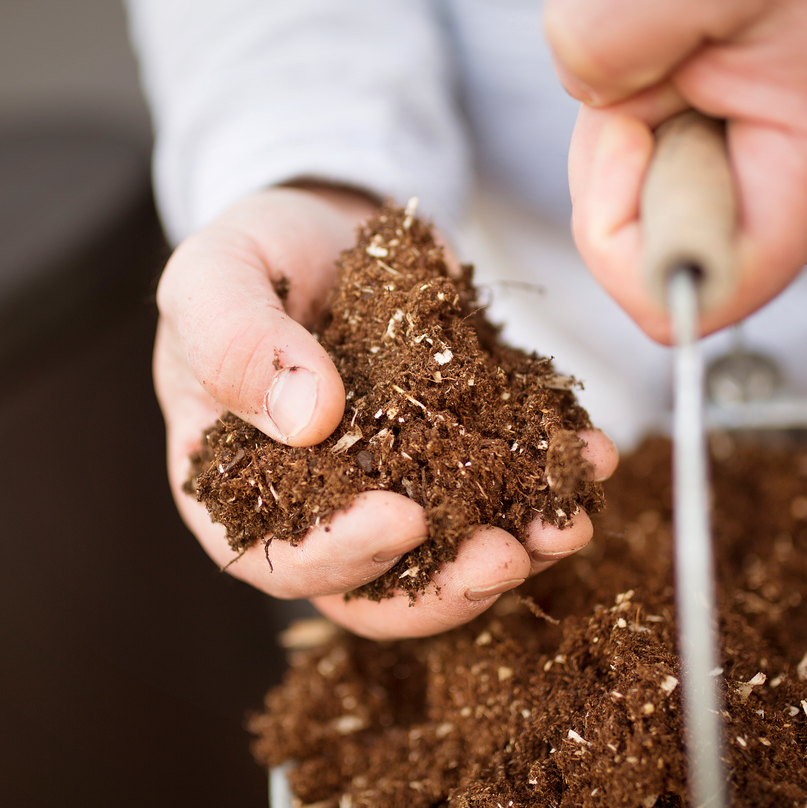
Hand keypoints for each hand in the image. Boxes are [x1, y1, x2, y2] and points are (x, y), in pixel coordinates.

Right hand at [154, 186, 618, 639]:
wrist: (329, 221)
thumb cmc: (252, 255)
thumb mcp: (215, 280)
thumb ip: (239, 346)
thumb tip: (308, 420)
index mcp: (241, 493)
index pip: (282, 558)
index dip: (341, 556)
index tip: (401, 520)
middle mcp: (322, 511)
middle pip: (378, 586)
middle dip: (446, 585)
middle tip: (503, 556)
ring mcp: (398, 488)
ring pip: (452, 554)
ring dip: (515, 549)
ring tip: (566, 525)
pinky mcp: (458, 454)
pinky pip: (507, 485)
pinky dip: (550, 479)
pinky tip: (590, 457)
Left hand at [544, 0, 806, 341]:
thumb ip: (603, 41)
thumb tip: (587, 106)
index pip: (674, 299)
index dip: (618, 221)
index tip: (637, 122)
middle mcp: (795, 219)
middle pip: (639, 249)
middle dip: (619, 148)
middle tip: (668, 58)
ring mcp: (761, 200)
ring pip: (629, 206)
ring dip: (624, 115)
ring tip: (686, 42)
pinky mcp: (733, 177)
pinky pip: (635, 170)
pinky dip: (631, 104)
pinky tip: (685, 48)